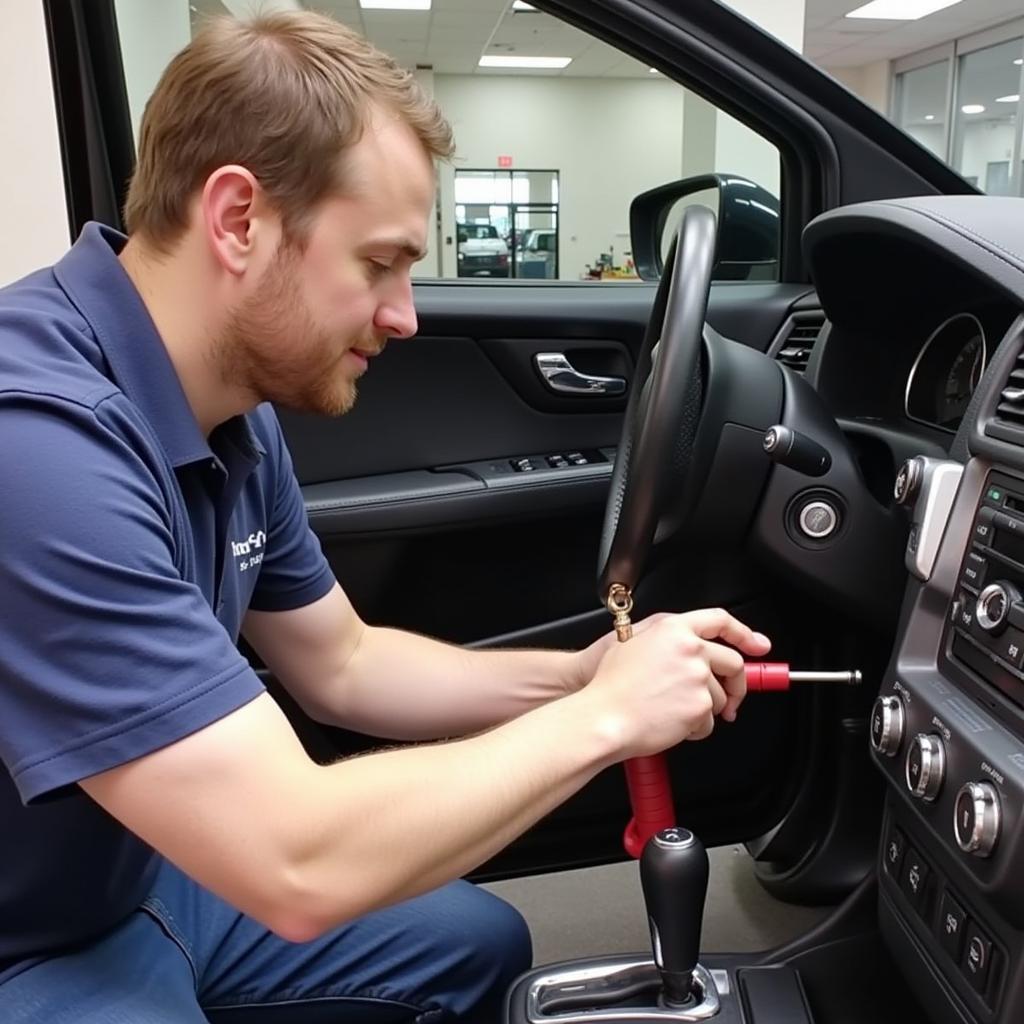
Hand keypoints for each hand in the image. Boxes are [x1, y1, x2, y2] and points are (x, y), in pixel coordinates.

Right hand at [573, 608, 770, 759]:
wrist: (603, 716)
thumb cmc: (609, 685)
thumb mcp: (633, 643)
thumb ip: (668, 640)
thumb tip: (691, 648)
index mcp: (673, 629)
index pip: (720, 620)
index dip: (744, 633)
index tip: (758, 644)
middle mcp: (690, 649)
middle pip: (733, 663)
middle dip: (736, 685)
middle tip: (729, 699)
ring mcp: (697, 678)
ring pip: (719, 697)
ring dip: (704, 710)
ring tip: (674, 712)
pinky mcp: (700, 706)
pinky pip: (708, 722)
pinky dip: (694, 729)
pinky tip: (671, 724)